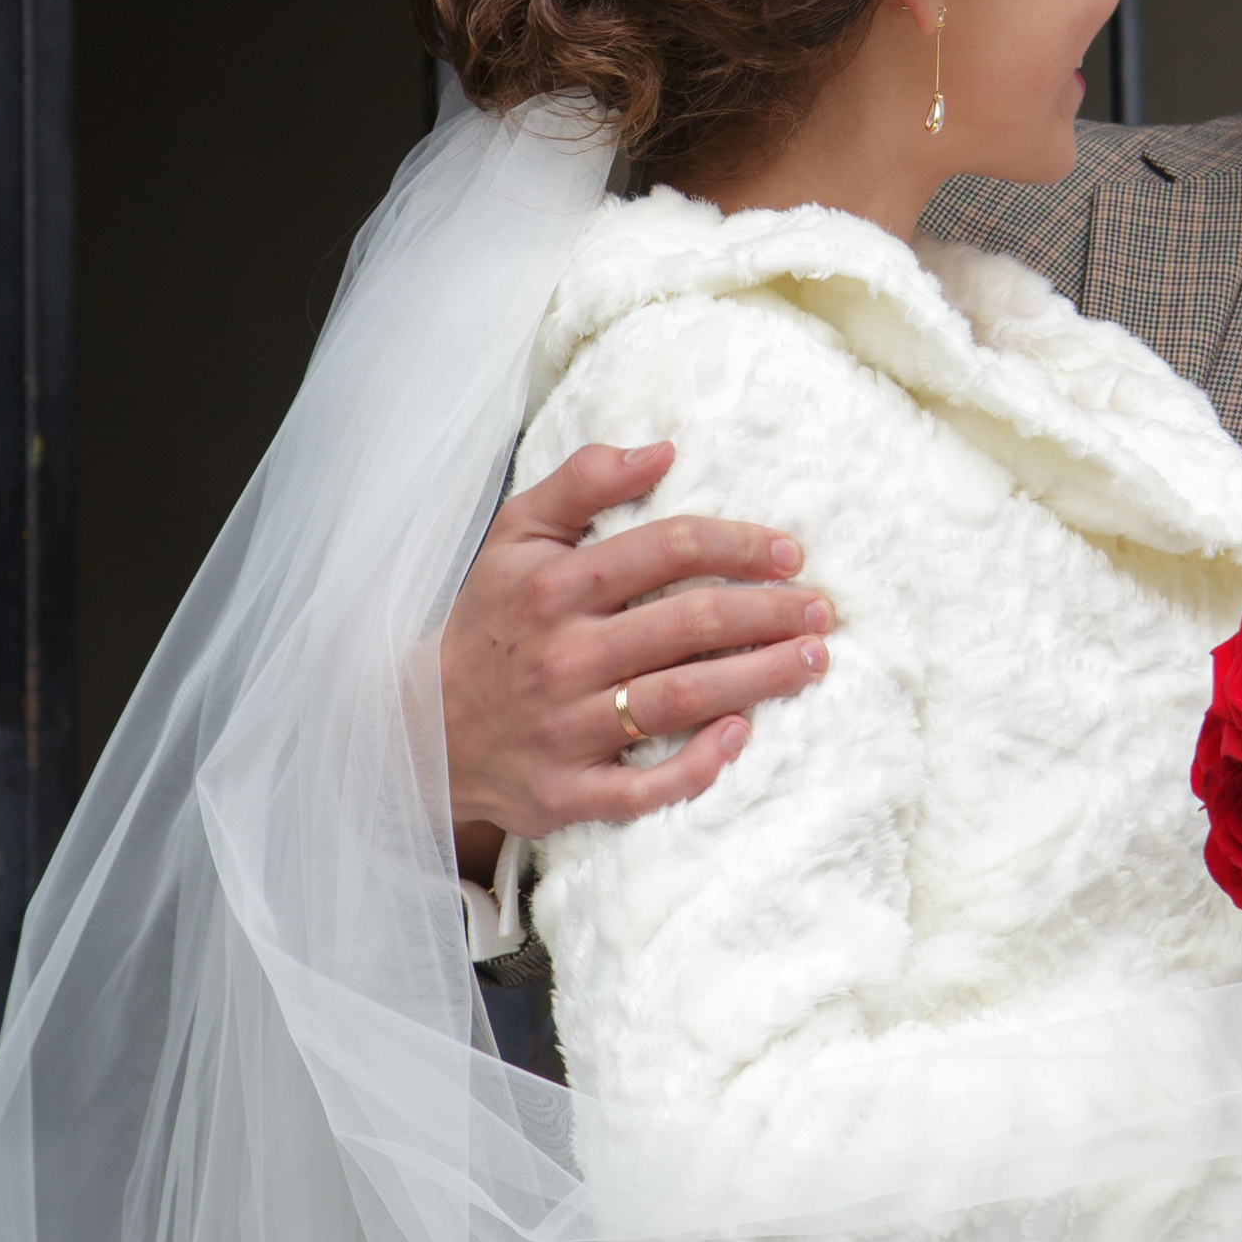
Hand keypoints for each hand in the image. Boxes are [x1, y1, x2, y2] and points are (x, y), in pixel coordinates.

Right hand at [441, 440, 830, 869]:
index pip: (666, 550)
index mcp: (554, 586)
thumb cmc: (490, 621)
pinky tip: (741, 737)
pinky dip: (695, 767)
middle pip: (687, 626)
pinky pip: (642, 787)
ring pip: (679, 700)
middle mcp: (563, 655)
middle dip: (767, 614)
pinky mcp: (566, 792)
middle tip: (821, 611)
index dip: (738, 546)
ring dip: (756, 680)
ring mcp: (565, 728)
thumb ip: (583, 481)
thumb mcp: (515, 534)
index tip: (790, 553)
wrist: (421, 726)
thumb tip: (662, 450)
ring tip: (811, 661)